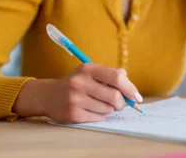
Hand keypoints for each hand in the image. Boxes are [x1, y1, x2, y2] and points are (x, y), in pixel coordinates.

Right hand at [13, 64, 142, 122]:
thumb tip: (133, 94)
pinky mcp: (73, 114)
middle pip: (115, 96)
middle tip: (120, 103)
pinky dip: (101, 115)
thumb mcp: (91, 72)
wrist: (49, 95)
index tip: (137, 97)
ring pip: (108, 109)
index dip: (130, 88)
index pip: (116, 77)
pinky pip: (99, 118)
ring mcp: (75, 99)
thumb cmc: (77, 82)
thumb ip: (112, 77)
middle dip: (122, 103)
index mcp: (88, 69)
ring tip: (101, 103)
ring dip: (110, 108)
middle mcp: (80, 82)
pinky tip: (92, 109)